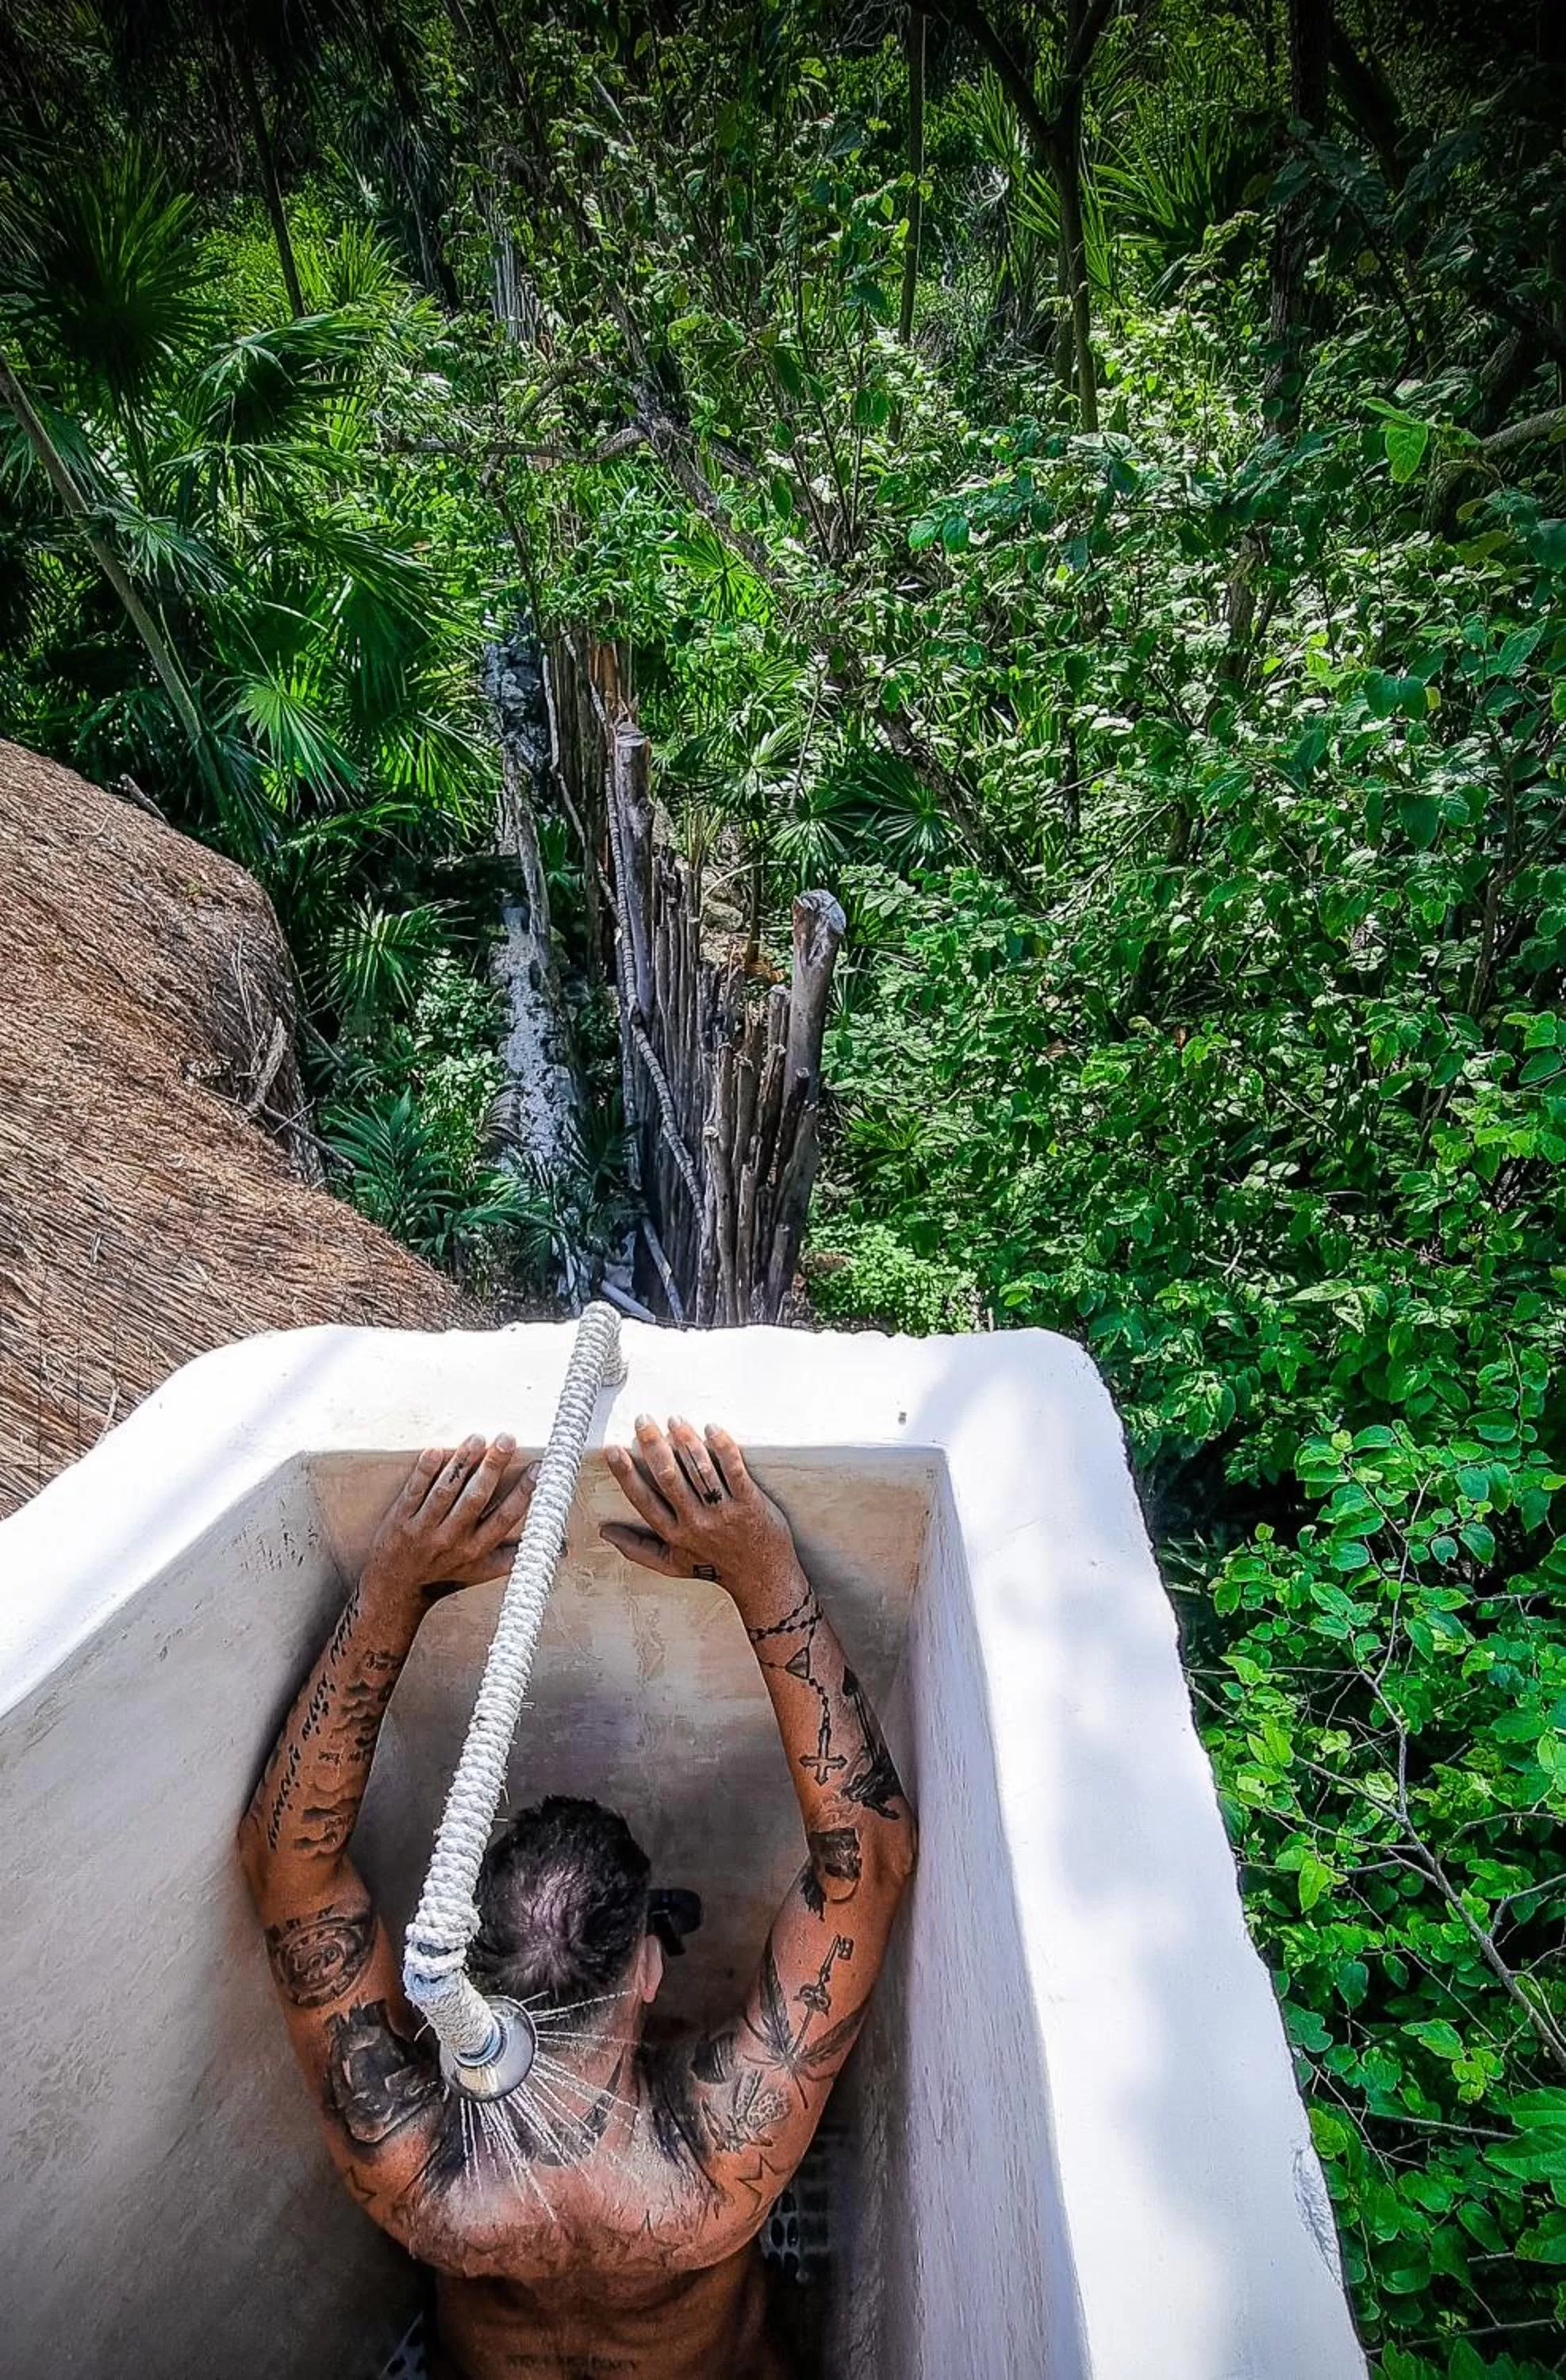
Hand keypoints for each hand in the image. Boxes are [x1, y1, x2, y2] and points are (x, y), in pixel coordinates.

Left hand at [362, 1436, 534, 1606]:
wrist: (395, 1589)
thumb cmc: (443, 1576)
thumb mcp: (482, 1571)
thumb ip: (516, 1556)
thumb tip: (556, 1550)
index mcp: (476, 1549)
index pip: (505, 1517)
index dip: (524, 1492)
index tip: (539, 1469)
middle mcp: (452, 1539)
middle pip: (476, 1498)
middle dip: (493, 1467)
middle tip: (507, 1439)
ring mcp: (424, 1529)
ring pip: (446, 1491)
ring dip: (462, 1463)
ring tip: (478, 1439)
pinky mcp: (400, 1520)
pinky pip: (414, 1492)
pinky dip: (424, 1472)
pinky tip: (435, 1451)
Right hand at [600, 1416, 796, 1590]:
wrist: (762, 1578)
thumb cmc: (715, 1567)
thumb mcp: (672, 1564)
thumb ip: (638, 1549)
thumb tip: (605, 1532)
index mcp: (674, 1534)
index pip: (643, 1500)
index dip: (625, 1474)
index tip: (613, 1450)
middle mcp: (696, 1523)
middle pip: (669, 1478)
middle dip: (653, 1446)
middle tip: (643, 1420)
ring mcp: (723, 1512)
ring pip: (700, 1471)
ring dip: (686, 1442)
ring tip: (675, 1420)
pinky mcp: (749, 1502)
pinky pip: (734, 1471)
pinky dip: (723, 1448)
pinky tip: (712, 1429)